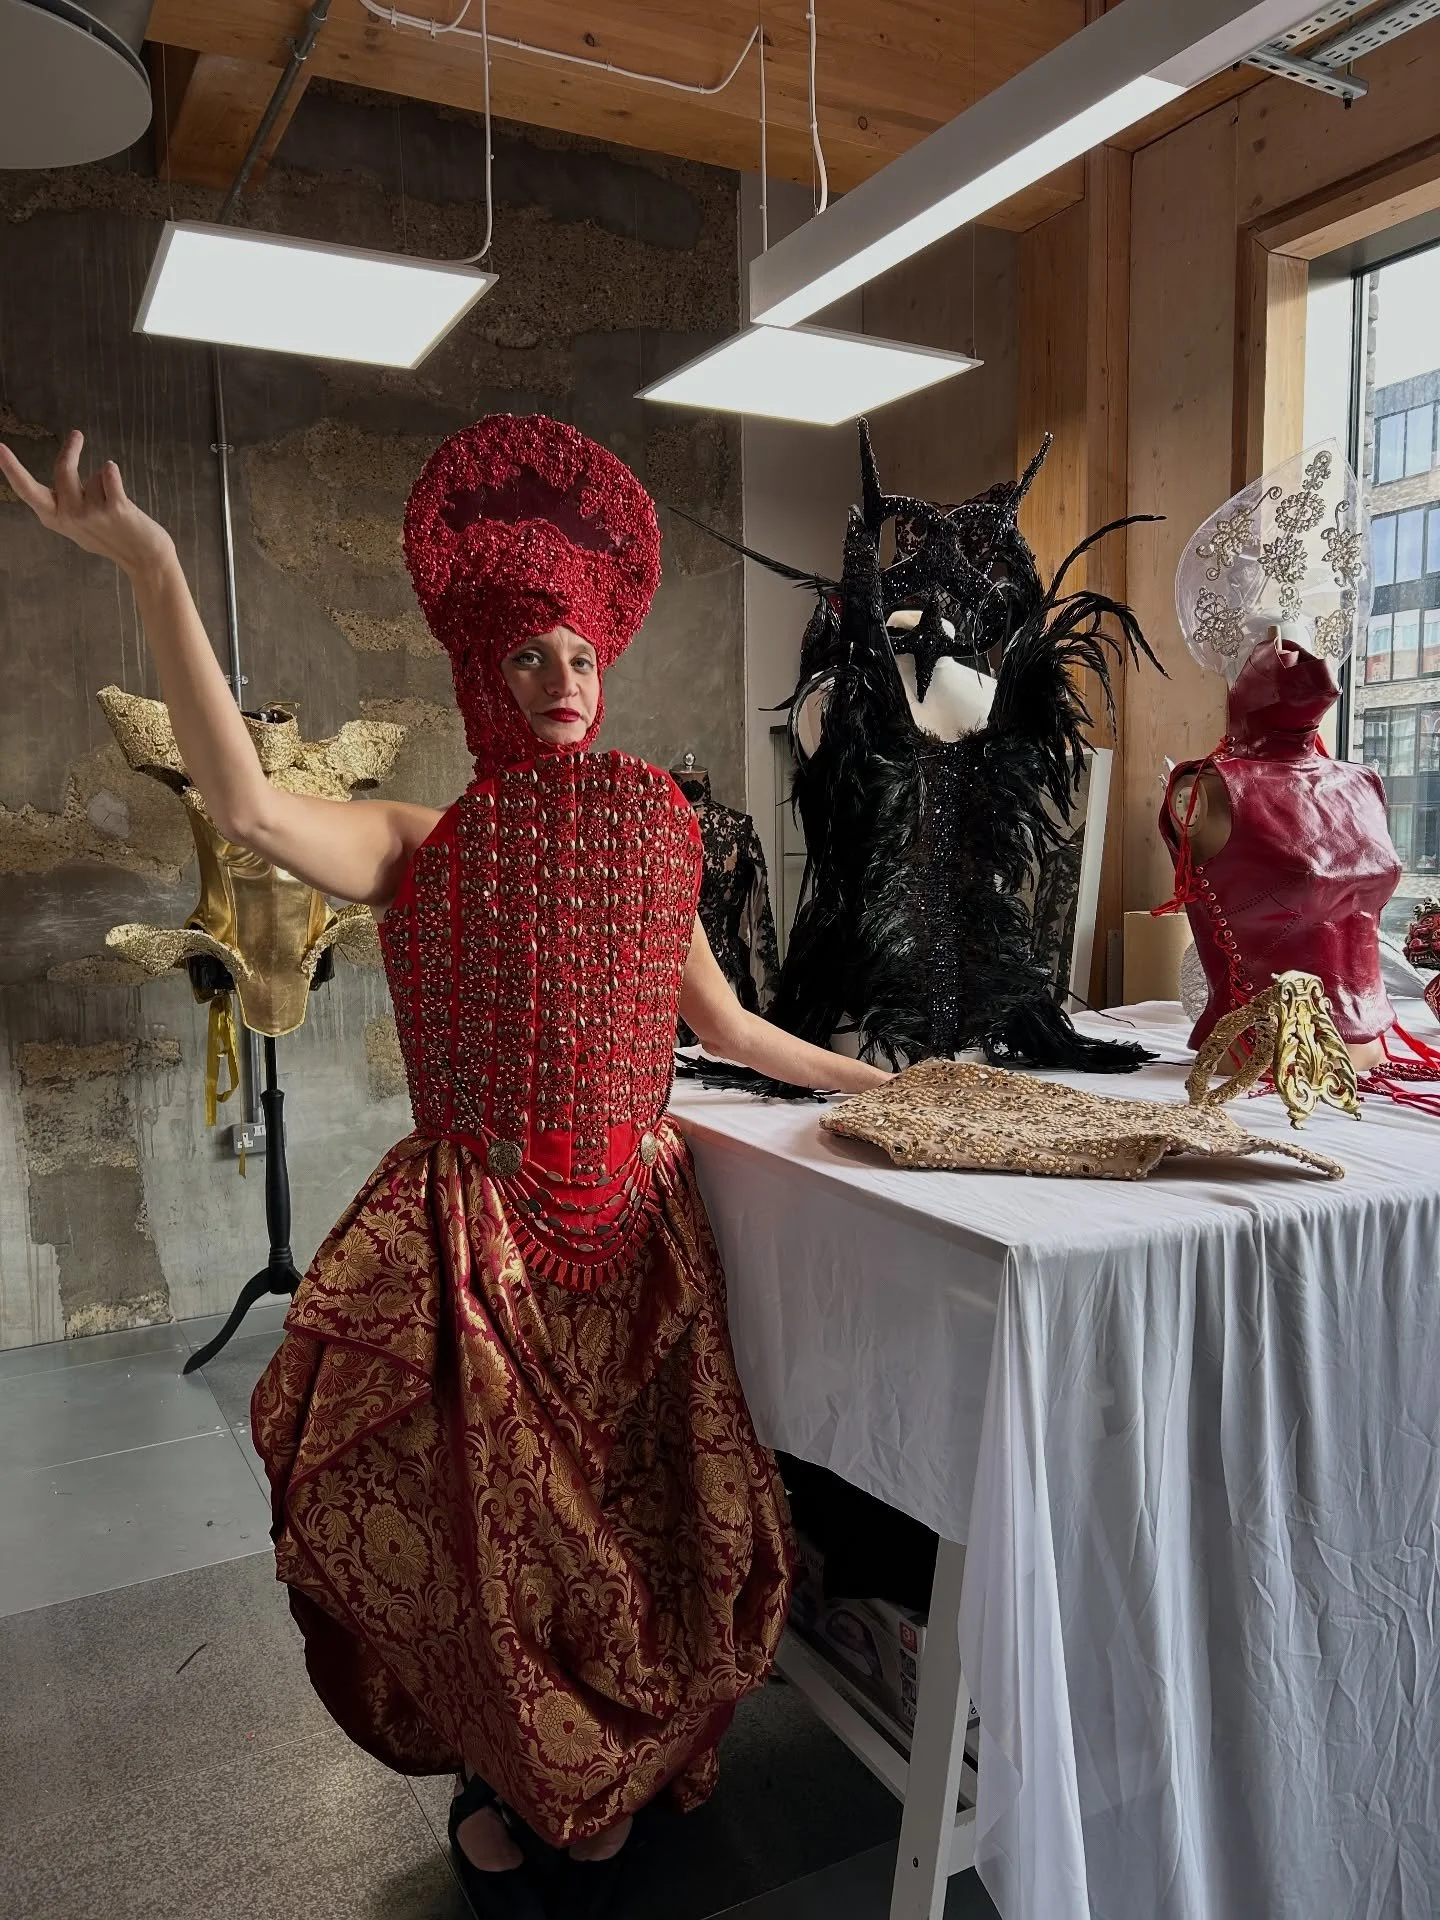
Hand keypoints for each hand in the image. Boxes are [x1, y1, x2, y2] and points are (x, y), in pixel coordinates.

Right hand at [0, 431, 174, 577]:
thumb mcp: (78, 525)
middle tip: (77, 435)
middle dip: (71, 450)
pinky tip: (115, 477)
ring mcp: (91, 514)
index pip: (27, 489)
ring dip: (105, 482)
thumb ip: (64, 503)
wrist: (145, 558)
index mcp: (54, 518)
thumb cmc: (112, 538)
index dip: (12, 468)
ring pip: (93, 476)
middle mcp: (69, 516)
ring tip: (114, 505)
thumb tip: (60, 470)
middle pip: (63, 469)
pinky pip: (109, 475)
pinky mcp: (115, 509)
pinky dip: (113, 473)